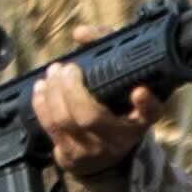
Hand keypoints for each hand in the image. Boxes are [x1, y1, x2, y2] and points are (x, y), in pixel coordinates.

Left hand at [34, 60, 156, 177]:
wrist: (105, 158)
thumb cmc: (115, 110)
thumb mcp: (123, 85)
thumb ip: (107, 50)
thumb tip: (81, 33)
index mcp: (139, 121)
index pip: (150, 114)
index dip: (146, 104)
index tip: (139, 91)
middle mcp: (118, 139)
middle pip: (90, 117)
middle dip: (71, 88)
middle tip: (68, 68)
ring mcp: (92, 150)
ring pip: (64, 121)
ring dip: (53, 92)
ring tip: (53, 72)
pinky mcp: (70, 156)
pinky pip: (50, 128)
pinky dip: (41, 104)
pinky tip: (41, 88)